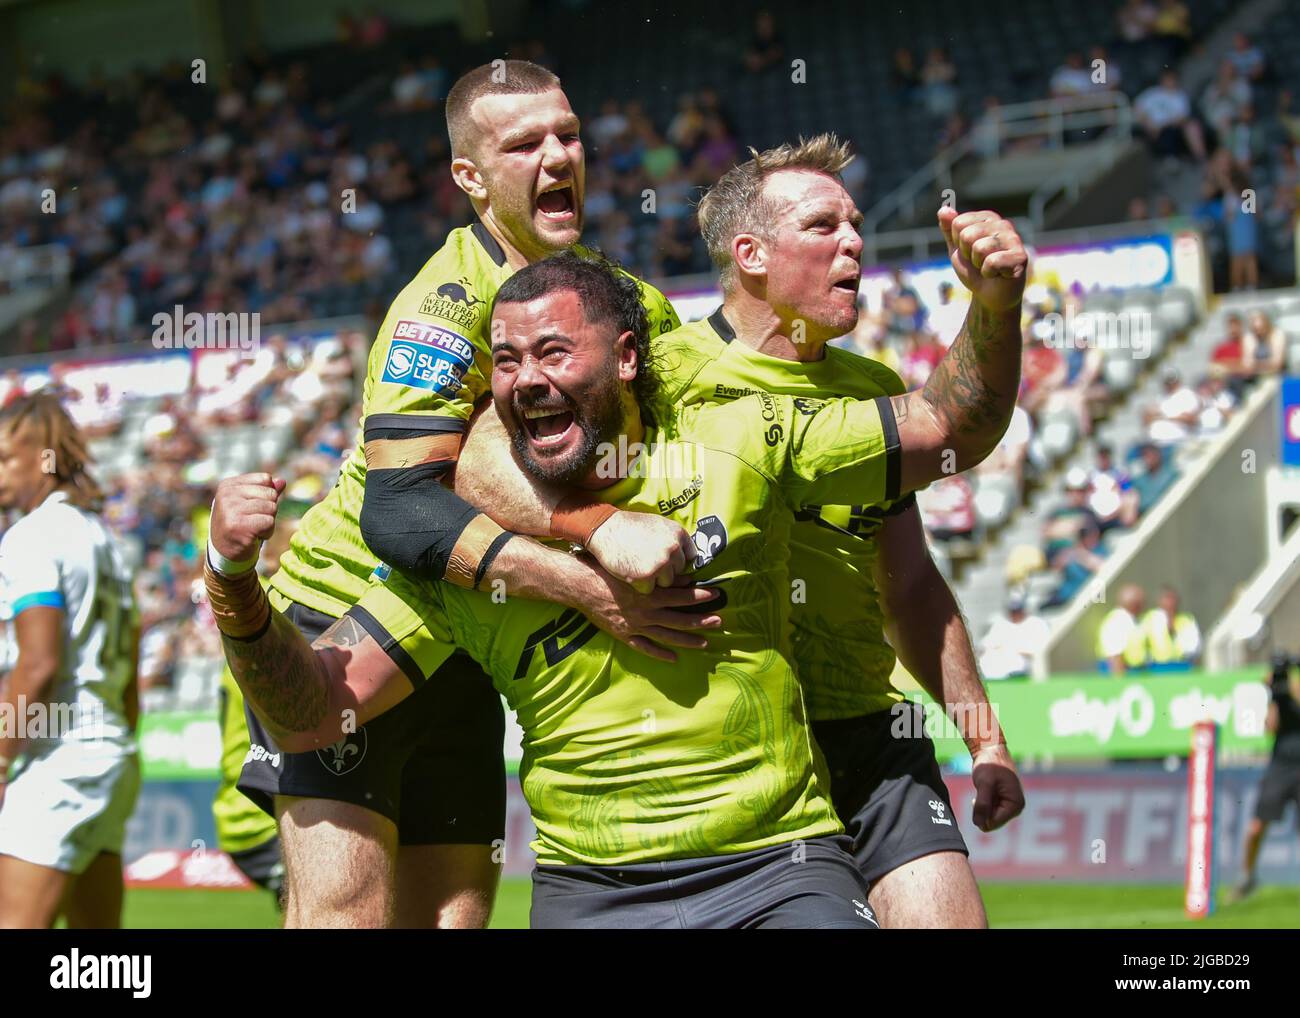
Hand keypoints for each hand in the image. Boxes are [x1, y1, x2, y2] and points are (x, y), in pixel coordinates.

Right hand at [210, 473, 285, 563]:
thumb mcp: (250, 503)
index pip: (265, 479)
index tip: (251, 509)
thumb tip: (282, 481)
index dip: (266, 496)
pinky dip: (267, 532)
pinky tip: (253, 536)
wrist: (225, 553)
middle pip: (270, 494)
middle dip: (268, 510)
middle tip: (252, 521)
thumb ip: (266, 491)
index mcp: (228, 485)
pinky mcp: (239, 526)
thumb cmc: (240, 525)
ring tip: (252, 529)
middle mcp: (227, 495)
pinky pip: (270, 522)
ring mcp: (231, 510)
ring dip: (268, 522)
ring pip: (272, 508)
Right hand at [567, 555, 721, 661]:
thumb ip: (659, 576)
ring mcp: (635, 626)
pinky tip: (673, 658)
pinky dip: (659, 654)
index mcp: (650, 595)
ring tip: (705, 643)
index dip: (700, 596)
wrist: (581, 586)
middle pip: (679, 619)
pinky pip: (644, 647)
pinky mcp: (624, 634)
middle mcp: (646, 612)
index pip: (682, 596)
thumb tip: (684, 577)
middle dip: (701, 621)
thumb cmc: (608, 573)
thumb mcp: (635, 571)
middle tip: (719, 622)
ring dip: (687, 640)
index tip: (717, 595)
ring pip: (666, 636)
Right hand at [585, 510, 696, 593]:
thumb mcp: (658, 524)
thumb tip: (686, 554)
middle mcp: (673, 548)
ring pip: (666, 583)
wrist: (605, 528)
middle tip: (648, 562)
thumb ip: (674, 539)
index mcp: (679, 534)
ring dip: (654, 579)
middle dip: (665, 571)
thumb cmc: (630, 526)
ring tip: (639, 566)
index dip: (677, 562)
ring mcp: (661, 563)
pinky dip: (639, 585)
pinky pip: (649, 589)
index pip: (690, 557)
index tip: (669, 563)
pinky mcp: (646, 576)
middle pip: (678, 572)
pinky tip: (631, 572)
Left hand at [937, 207, 1027, 312]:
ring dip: (978, 265)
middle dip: (968, 255)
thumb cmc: (974, 270)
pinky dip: (989, 273)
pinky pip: (992, 262)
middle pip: (967, 235)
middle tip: (979, 262)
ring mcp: (1014, 239)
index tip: (968, 251)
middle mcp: (1003, 224)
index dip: (958, 243)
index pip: (958, 223)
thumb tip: (943, 209)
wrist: (988, 295)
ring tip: (988, 268)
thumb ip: (949, 230)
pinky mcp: (1020, 257)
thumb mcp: (957, 249)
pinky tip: (998, 274)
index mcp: (988, 219)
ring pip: (979, 248)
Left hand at [970, 742, 1024, 831]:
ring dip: (982, 806)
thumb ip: (982, 804)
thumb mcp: (984, 784)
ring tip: (983, 790)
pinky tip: (983, 791)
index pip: (994, 823)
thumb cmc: (990, 764)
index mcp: (1016, 805)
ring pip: (989, 817)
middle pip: (992, 822)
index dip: (981, 815)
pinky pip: (989, 811)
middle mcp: (1016, 808)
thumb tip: (979, 824)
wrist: (991, 750)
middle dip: (982, 810)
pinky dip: (983, 803)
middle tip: (981, 792)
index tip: (976, 799)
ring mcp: (1010, 805)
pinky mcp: (1003, 802)